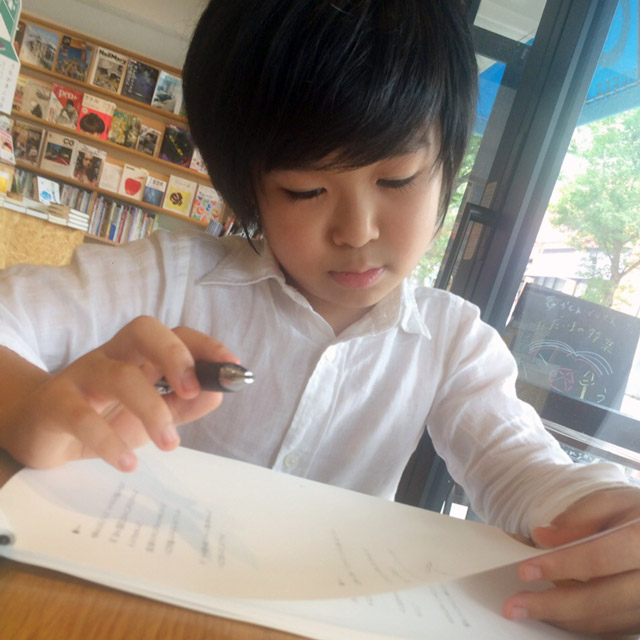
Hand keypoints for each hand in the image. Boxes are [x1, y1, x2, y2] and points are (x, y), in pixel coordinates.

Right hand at [0, 316, 238, 472]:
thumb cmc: (104, 418)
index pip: (176, 333)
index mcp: (140, 355)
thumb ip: (185, 405)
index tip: (232, 368)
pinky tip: (127, 463)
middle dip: (175, 356)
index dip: (205, 345)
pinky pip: (81, 415)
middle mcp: (112, 355)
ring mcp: (81, 375)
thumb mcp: (152, 414)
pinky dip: (108, 440)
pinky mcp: (55, 403)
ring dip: (151, 409)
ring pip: (119, 375)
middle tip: (192, 391)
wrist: (42, 434)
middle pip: (143, 331)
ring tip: (169, 445)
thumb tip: (217, 393)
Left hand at [503, 485, 639, 634]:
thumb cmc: (636, 515)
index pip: (599, 558)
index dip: (561, 565)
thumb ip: (580, 517)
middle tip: (515, 605)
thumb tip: (543, 537)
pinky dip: (577, 621)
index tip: (526, 570)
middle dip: (553, 604)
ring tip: (526, 608)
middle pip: (600, 599)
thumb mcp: (612, 502)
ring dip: (561, 617)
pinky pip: (609, 627)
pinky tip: (551, 611)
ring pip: (603, 620)